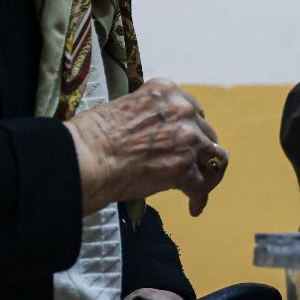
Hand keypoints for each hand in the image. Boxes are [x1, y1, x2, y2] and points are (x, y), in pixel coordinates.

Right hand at [64, 78, 228, 215]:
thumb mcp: (125, 107)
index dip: (190, 127)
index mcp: (167, 92)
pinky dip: (200, 197)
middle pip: (204, 132)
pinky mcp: (185, 168)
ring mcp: (188, 139)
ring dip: (207, 170)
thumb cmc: (92, 136)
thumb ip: (149, 116)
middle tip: (190, 163)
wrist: (85, 159)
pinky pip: (202, 185)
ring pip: (214, 156)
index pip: (192, 109)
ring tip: (200, 185)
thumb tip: (156, 133)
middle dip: (197, 149)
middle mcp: (183, 110)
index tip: (186, 138)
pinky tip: (194, 207)